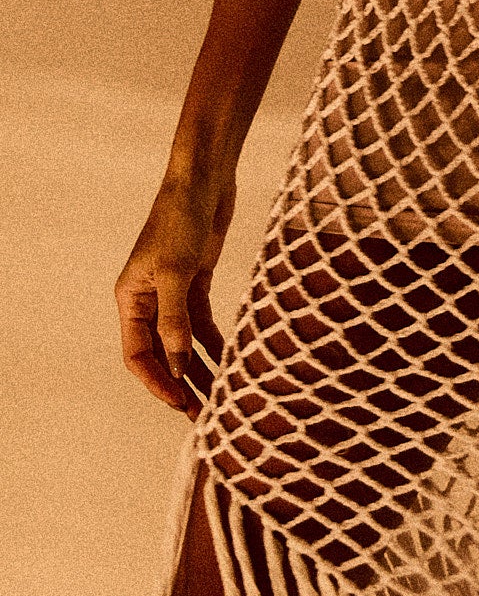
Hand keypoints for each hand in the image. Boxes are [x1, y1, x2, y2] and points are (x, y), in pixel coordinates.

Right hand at [114, 172, 232, 418]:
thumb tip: (177, 363)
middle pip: (160, 353)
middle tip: (201, 414)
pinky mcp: (197, 281)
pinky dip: (215, 343)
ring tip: (219, 397)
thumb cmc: (180, 219)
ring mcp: (173, 291)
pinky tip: (231, 361)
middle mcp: (148, 299)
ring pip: (183, 342)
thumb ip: (175, 319)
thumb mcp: (176, 272)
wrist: (204, 181)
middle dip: (179, 383)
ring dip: (199, 368)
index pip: (137, 353)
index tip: (178, 402)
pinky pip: (202, 323)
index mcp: (130, 298)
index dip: (155, 381)